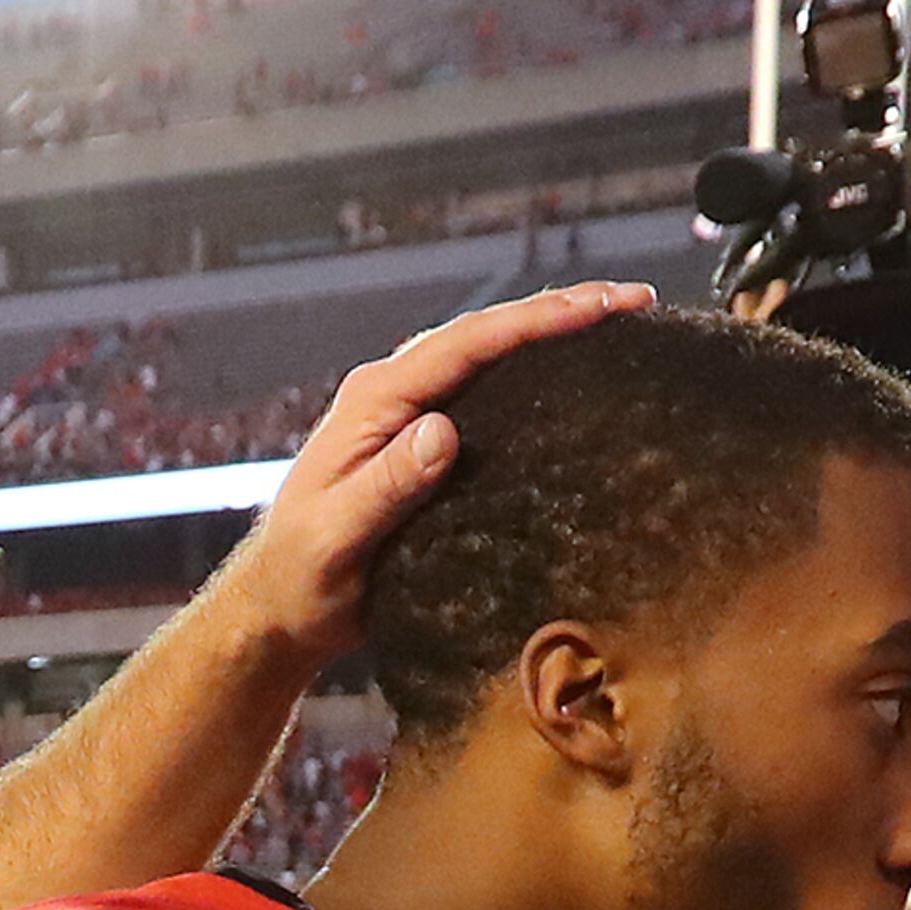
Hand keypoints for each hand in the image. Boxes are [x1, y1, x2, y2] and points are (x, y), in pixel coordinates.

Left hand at [215, 281, 649, 663]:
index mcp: (373, 402)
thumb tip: (442, 430)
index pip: (466, 344)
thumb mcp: (338, 537)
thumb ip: (387, 485)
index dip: (537, 320)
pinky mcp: (417, 447)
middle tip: (633, 301)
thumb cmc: (301, 578)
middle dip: (558, 312)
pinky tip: (571, 382)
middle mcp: (390, 396)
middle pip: (484, 335)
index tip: (602, 306)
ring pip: (486, 359)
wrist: (277, 608)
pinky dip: (529, 378)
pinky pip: (482, 396)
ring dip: (548, 337)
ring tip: (618, 323)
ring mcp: (404, 418)